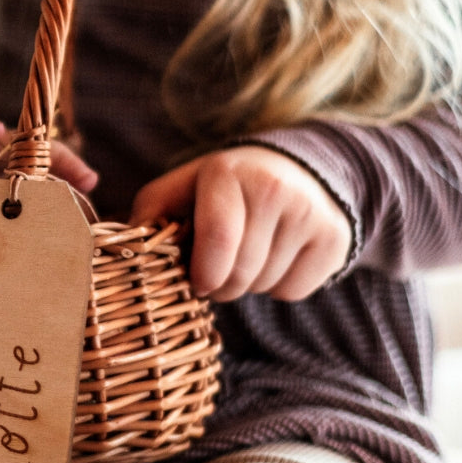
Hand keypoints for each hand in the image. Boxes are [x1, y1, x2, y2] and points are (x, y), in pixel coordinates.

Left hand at [130, 146, 351, 302]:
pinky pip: (293, 292)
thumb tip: (126, 247)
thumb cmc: (226, 187)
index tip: (196, 280)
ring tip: (250, 251)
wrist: (298, 171)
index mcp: (228, 172)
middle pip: (238, 274)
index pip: (217, 241)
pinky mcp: (335, 239)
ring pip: (264, 286)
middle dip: (220, 284)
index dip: (202, 274)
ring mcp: (310, 213)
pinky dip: (279, 286)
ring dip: (248, 283)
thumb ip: (152, 212)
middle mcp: (274, 188)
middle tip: (217, 268)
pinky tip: (278, 256)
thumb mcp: (185, 185)